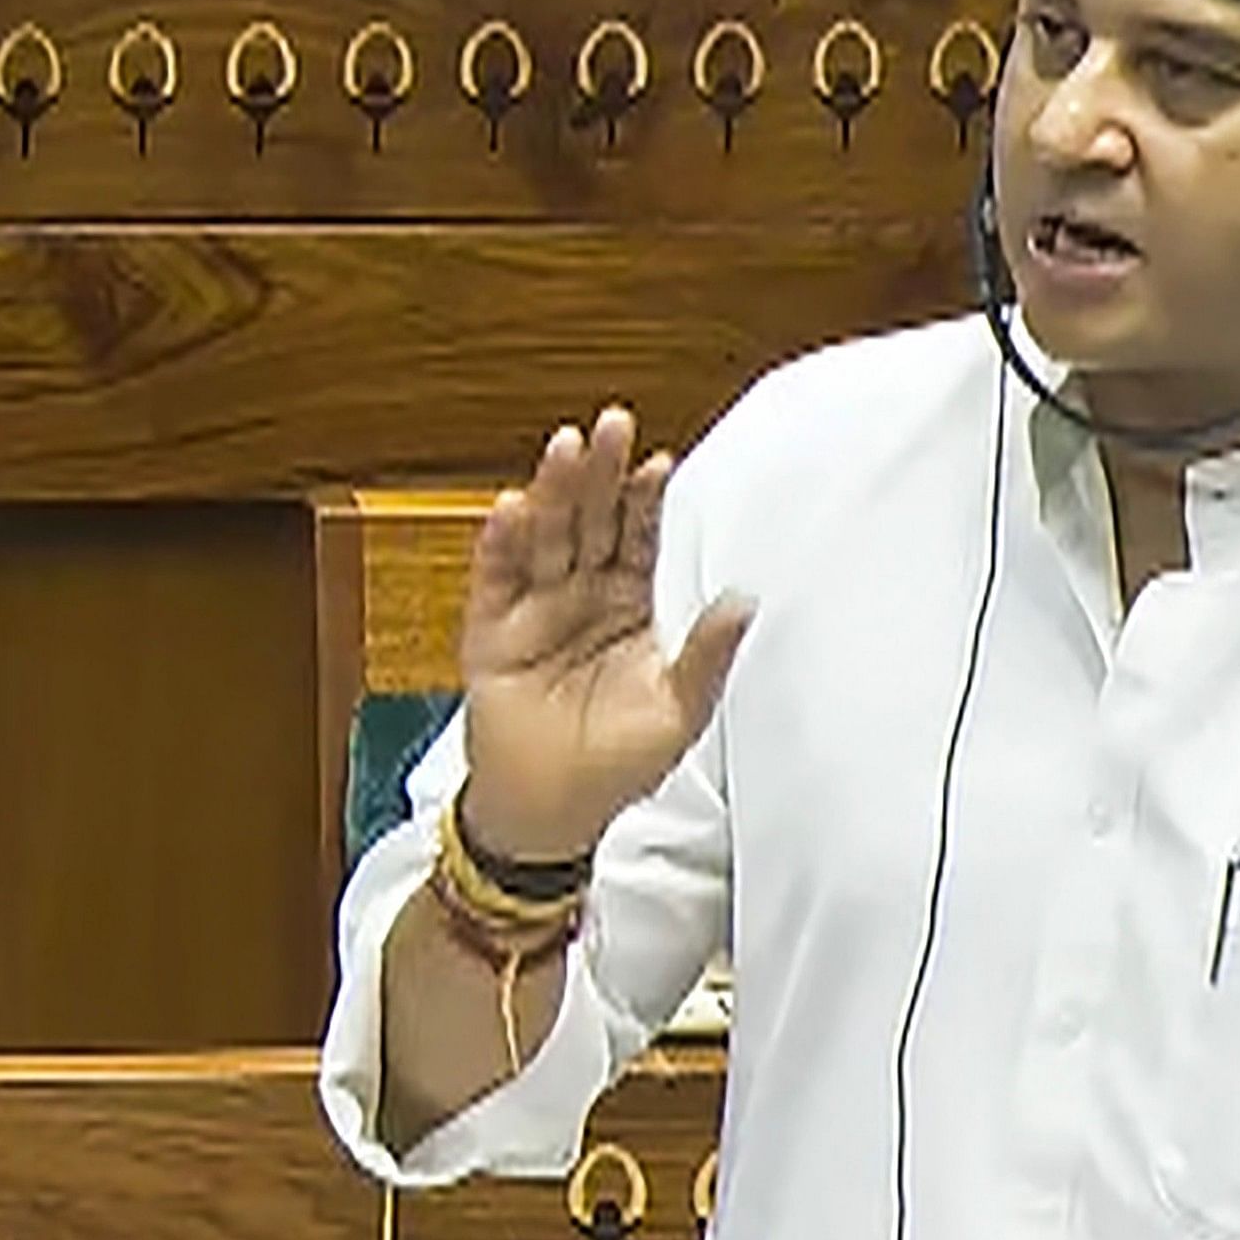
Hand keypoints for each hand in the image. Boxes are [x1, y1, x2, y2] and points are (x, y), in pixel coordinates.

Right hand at [452, 406, 752, 862]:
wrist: (550, 812)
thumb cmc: (618, 764)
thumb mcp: (679, 711)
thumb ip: (707, 654)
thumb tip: (748, 601)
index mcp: (633, 604)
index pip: (641, 537)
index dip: (648, 501)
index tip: (660, 464)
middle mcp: (584, 595)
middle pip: (592, 521)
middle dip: (601, 475)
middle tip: (612, 428)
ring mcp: (536, 607)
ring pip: (546, 537)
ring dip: (553, 492)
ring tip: (564, 450)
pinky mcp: (491, 630)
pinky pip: (495, 579)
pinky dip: (502, 544)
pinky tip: (510, 509)